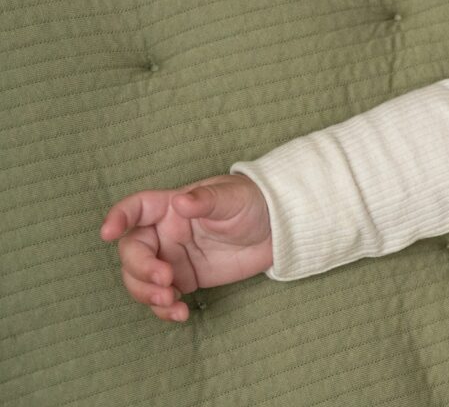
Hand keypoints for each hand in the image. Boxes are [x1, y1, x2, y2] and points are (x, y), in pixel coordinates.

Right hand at [100, 174, 274, 321]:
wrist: (278, 229)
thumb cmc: (252, 203)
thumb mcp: (232, 197)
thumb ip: (206, 200)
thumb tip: (181, 202)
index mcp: (170, 207)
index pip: (135, 209)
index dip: (118, 218)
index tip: (108, 233)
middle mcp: (164, 233)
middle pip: (132, 252)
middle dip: (140, 269)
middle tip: (165, 280)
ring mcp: (171, 258)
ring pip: (139, 280)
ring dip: (147, 294)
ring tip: (171, 301)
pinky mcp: (184, 280)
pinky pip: (162, 298)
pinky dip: (164, 310)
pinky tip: (180, 314)